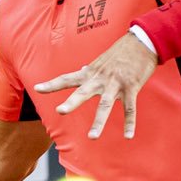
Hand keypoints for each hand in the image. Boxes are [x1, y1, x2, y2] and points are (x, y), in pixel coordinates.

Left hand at [34, 33, 157, 138]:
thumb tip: (82, 69)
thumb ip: (91, 69)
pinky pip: (130, 109)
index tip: (37, 88)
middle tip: (60, 111)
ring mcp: (116, 84)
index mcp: (91, 72)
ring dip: (99, 122)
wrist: (142, 43)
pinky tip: (128, 136)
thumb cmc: (122, 51)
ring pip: (105, 105)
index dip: (52, 84)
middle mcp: (100, 79)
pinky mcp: (131, 88)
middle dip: (72, 102)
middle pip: (83, 92)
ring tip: (92, 137)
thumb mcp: (102, 60)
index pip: (67, 78)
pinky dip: (130, 123)